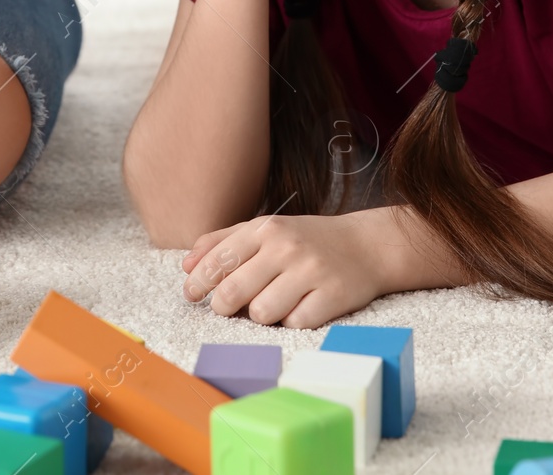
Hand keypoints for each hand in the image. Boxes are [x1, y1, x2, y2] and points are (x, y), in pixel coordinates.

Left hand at [180, 212, 388, 328]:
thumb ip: (223, 241)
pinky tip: (299, 307)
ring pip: (262, 313)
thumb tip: (186, 265)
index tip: (192, 295)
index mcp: (266, 228)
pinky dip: (291, 321)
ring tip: (271, 303)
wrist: (367, 245)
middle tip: (226, 308)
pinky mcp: (333, 296)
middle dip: (222, 306)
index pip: (218, 260)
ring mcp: (311, 272)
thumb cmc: (307, 240)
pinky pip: (294, 324)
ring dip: (260, 315)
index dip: (198, 283)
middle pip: (233, 292)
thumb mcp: (266, 229)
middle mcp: (287, 247)